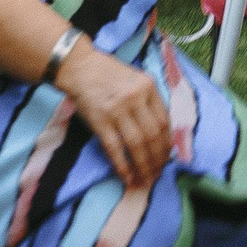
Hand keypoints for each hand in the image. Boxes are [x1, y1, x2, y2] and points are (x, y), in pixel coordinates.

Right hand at [61, 48, 171, 187]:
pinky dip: (122, 166)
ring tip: (145, 180)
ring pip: (137, 145)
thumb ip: (149, 101)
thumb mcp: (136, 79)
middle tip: (157, 173)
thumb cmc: (108, 73)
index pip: (164, 122)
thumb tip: (160, 134)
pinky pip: (114, 148)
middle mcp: (135, 98)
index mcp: (148, 87)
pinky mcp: (100, 120)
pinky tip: (127, 177)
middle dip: (157, 159)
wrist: (79, 66)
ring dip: (143, 166)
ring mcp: (117, 110)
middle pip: (153, 136)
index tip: (166, 158)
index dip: (167, 144)